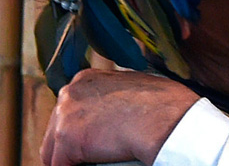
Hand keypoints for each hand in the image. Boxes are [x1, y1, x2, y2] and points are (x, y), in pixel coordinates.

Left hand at [40, 68, 199, 165]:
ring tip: (94, 161)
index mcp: (87, 78)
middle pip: (56, 129)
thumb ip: (115, 95)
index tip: (92, 139)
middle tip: (92, 155)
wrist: (168, 119)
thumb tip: (116, 113)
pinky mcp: (67, 140)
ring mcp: (66, 115)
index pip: (70, 110)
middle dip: (71, 144)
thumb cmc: (165, 105)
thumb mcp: (135, 86)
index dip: (81, 128)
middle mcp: (71, 92)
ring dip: (72, 158)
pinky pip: (58, 165)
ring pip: (53, 150)